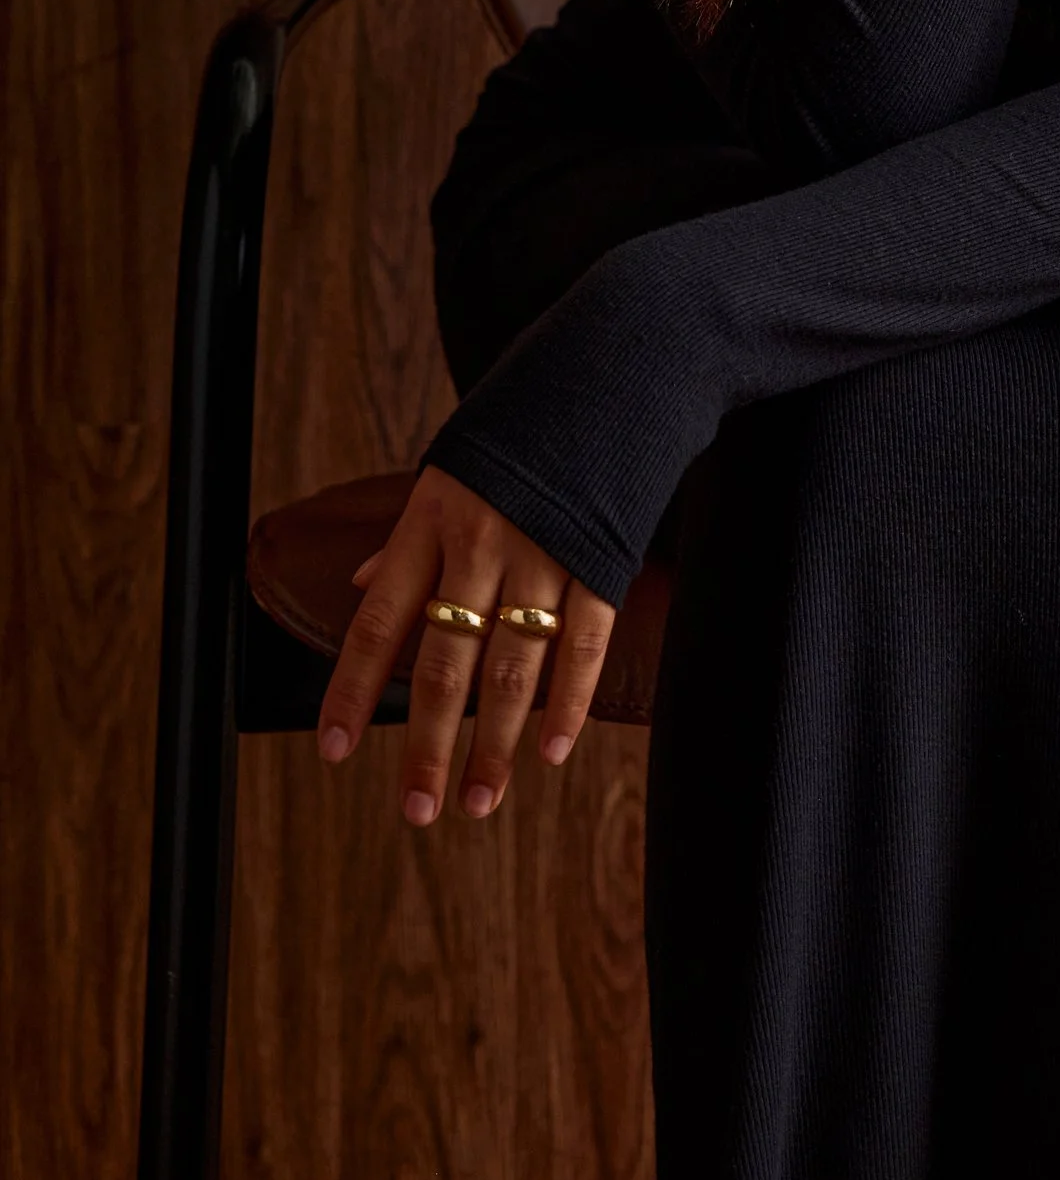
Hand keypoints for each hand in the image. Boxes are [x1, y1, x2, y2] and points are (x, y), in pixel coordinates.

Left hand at [315, 462, 616, 826]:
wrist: (606, 368)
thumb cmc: (515, 428)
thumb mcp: (446, 470)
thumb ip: (406, 538)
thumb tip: (360, 588)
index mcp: (432, 519)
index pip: (381, 621)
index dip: (354, 690)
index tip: (334, 751)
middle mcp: (481, 542)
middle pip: (447, 661)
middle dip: (430, 745)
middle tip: (418, 811)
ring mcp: (543, 551)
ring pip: (513, 666)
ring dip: (495, 744)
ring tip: (479, 801)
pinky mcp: (599, 557)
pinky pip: (582, 642)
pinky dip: (569, 703)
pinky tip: (553, 751)